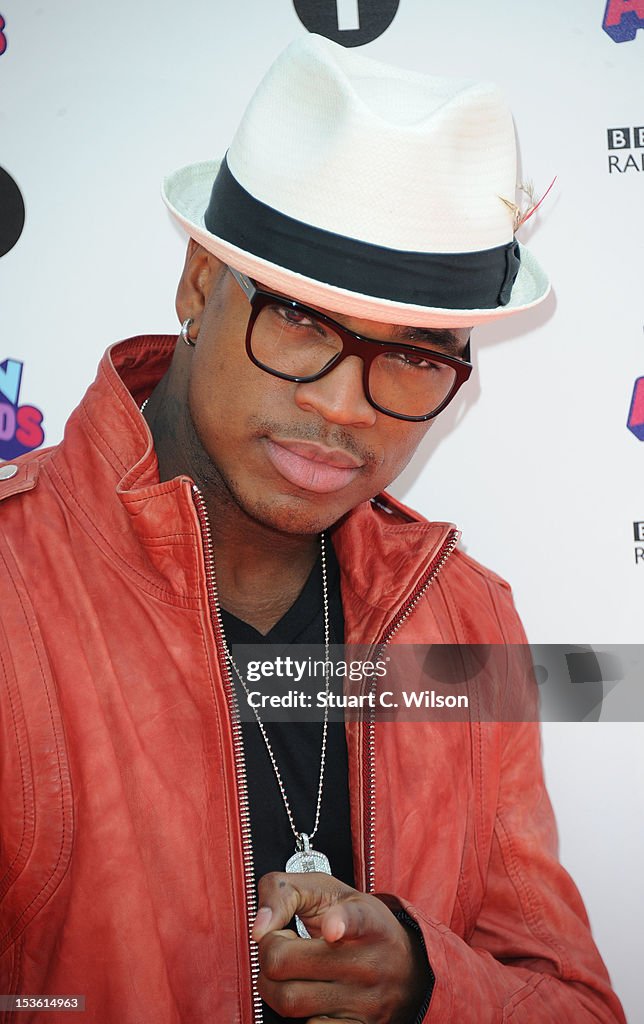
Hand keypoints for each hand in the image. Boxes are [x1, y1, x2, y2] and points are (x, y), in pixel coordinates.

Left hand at [252, 871, 429, 1022]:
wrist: (408, 966)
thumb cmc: (357, 921)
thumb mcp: (328, 891)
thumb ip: (284, 892)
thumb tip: (259, 928)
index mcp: (365, 920)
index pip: (355, 921)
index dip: (340, 922)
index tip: (333, 929)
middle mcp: (367, 962)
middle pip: (285, 962)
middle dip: (269, 952)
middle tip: (283, 944)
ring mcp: (363, 1001)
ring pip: (288, 1000)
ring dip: (274, 985)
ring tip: (292, 971)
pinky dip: (296, 1015)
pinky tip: (305, 997)